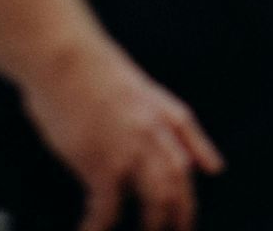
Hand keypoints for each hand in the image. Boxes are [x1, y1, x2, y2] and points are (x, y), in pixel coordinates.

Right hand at [22, 33, 224, 230]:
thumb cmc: (89, 69)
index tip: (206, 177)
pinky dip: (102, 225)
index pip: (189, 142)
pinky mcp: (103, 163)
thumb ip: (152, 108)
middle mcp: (155, 133)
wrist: (66, 59)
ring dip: (154, 224)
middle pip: (179, 181)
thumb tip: (164, 122)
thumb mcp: (133, 83)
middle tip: (178, 230)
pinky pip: (109, 207)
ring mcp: (132, 150)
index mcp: (163, 110)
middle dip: (181, 212)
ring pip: (158, 199)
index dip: (200, 160)